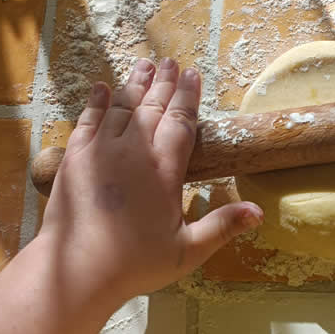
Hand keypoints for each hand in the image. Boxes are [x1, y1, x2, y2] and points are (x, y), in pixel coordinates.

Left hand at [39, 58, 262, 300]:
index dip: (188, 97)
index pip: (180, 122)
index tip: (193, 75)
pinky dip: (96, 102)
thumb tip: (259, 212)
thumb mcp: (187, 251)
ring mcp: (100, 152)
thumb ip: (222, 226)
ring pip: (121, 108)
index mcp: (164, 171)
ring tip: (144, 65)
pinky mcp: (74, 159)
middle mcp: (133, 152)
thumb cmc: (135, 264)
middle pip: (152, 108)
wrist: (76, 271)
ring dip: (135, 85)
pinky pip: (87, 121)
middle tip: (171, 62)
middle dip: (164, 83)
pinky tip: (101, 89)